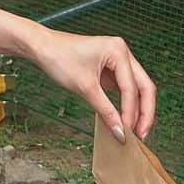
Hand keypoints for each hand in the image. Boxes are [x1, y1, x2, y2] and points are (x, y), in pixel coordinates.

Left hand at [31, 26, 155, 143]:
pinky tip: (125, 120)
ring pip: (137, 88)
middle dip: (143, 112)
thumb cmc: (59, 58)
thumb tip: (121, 134)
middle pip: (144, 87)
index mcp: (118, 50)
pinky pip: (125, 88)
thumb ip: (106, 111)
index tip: (128, 134)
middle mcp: (121, 52)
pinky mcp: (110, 67)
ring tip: (135, 132)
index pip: (132, 88)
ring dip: (136, 110)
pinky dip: (126, 104)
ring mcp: (117, 59)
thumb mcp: (85, 87)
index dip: (131, 113)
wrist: (40, 47)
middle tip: (141, 136)